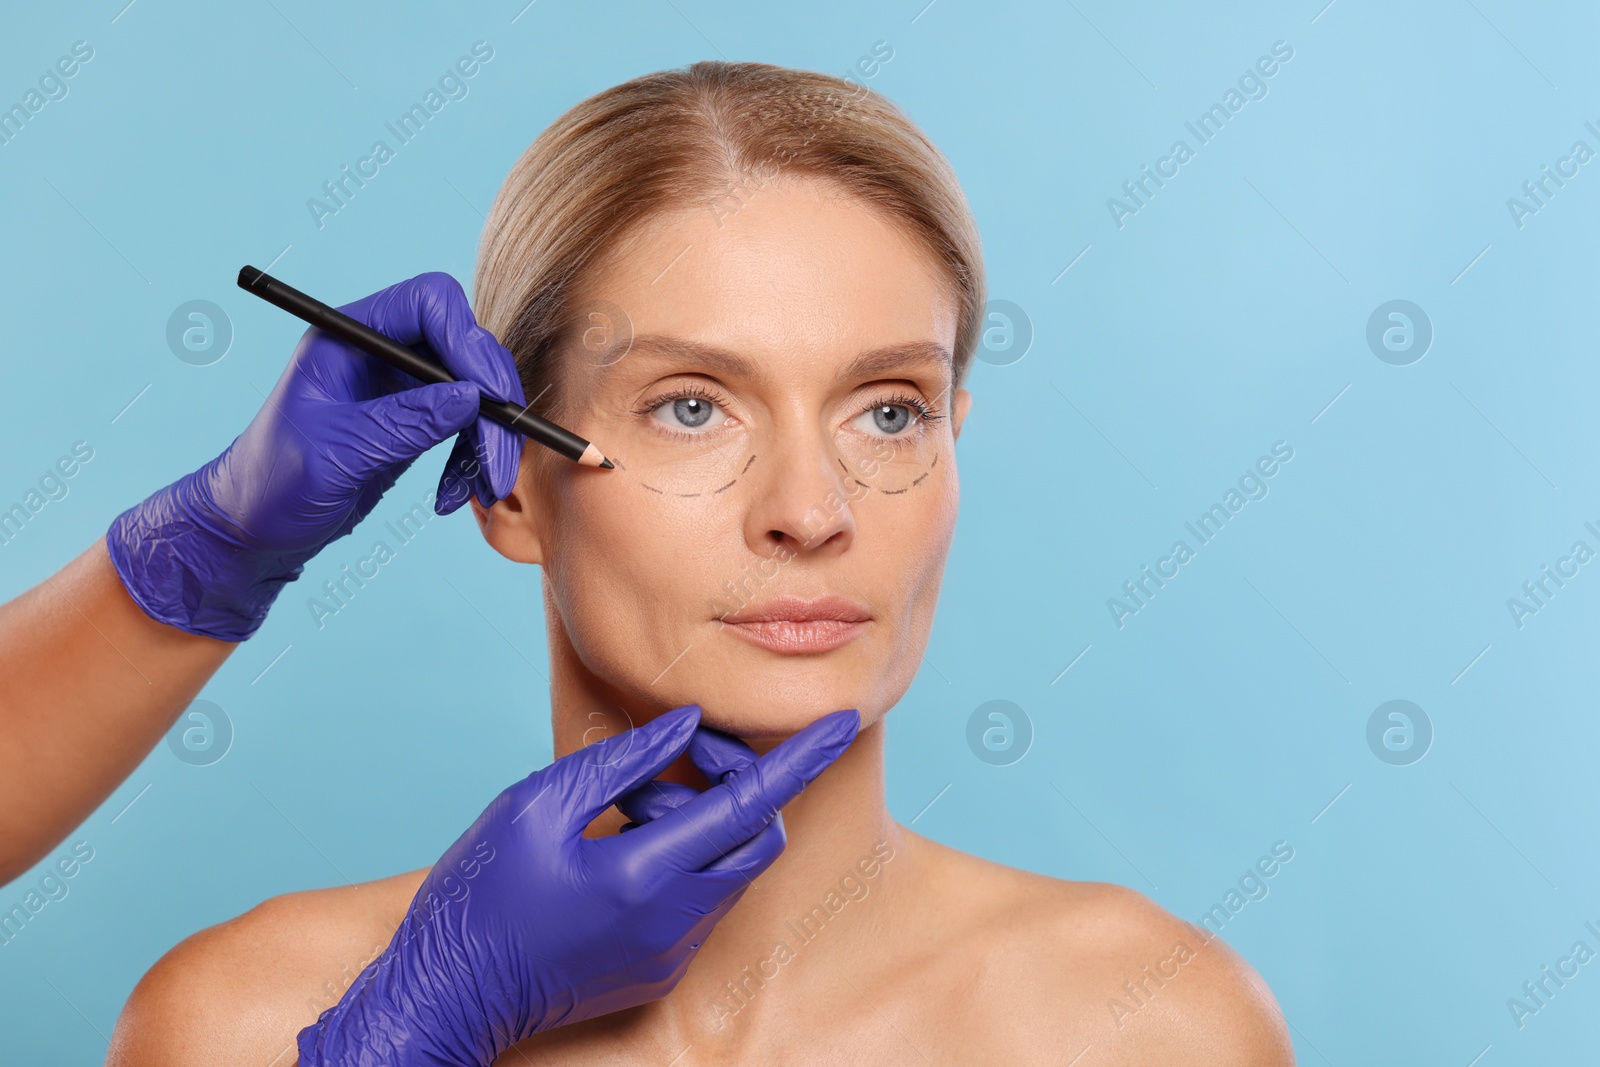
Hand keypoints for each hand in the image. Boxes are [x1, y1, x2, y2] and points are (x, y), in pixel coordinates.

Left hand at [106, 272, 524, 640]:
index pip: (430, 304)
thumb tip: (471, 399)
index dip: (467, 341)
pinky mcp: (413, 423)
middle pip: (464, 350)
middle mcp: (379, 351)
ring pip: (473, 393)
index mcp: (349, 335)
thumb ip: (405, 421)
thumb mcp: (339, 451)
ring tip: (483, 490)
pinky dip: (470, 462)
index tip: (490, 396)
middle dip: (490, 406)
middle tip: (499, 459)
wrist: (254, 528)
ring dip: (487, 443)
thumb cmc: (274, 482)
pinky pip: (465, 428)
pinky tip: (452, 496)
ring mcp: (399, 387)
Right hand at [296, 703, 860, 1066]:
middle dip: (738, 786)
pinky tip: (619, 851)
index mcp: (644, 878)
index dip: (800, 760)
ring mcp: (670, 955)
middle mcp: (673, 924)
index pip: (749, 805)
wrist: (446, 996)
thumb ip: (621, 762)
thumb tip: (687, 724)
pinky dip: (682, 861)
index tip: (842, 724)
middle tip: (680, 759)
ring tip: (627, 810)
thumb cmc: (480, 894)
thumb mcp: (536, 806)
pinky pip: (700, 902)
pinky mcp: (658, 973)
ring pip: (729, 870)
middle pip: (756, 839)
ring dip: (701, 825)